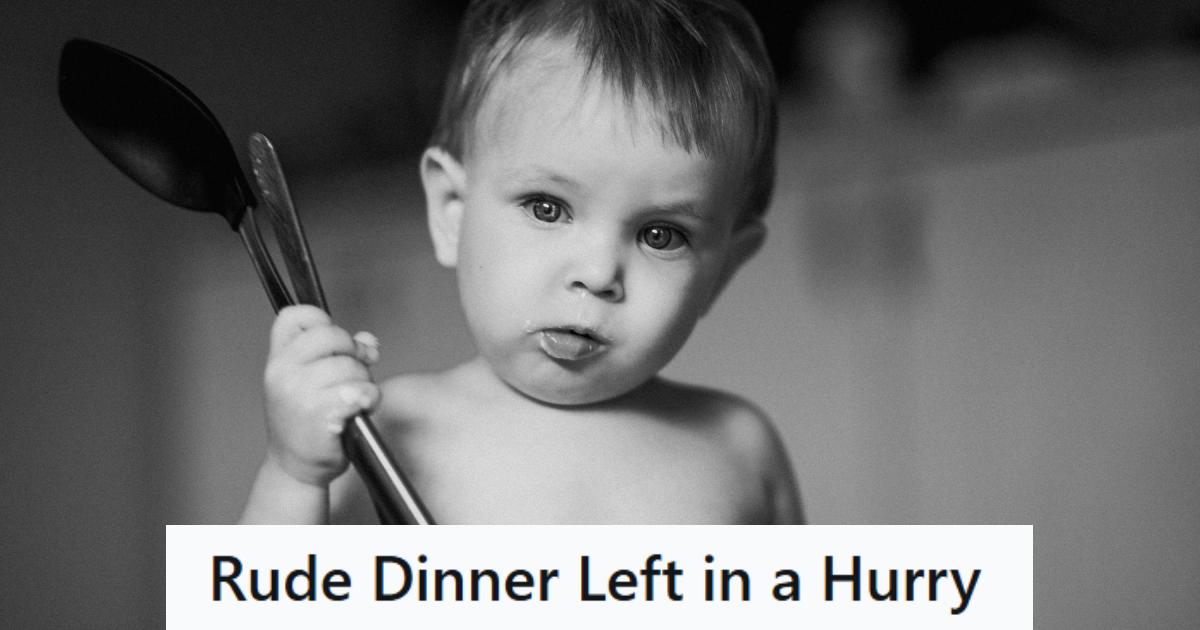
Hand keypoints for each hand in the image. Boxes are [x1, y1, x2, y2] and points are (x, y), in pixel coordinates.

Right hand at [263, 305, 380, 486]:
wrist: (294, 468)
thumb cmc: (305, 423)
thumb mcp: (309, 382)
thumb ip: (337, 353)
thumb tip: (368, 341)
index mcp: (277, 360)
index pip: (295, 316)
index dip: (322, 320)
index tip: (336, 342)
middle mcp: (283, 372)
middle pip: (334, 335)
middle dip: (354, 352)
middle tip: (356, 372)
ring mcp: (300, 393)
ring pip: (353, 366)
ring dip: (364, 382)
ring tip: (353, 399)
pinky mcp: (321, 413)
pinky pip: (362, 391)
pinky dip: (369, 400)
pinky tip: (359, 411)